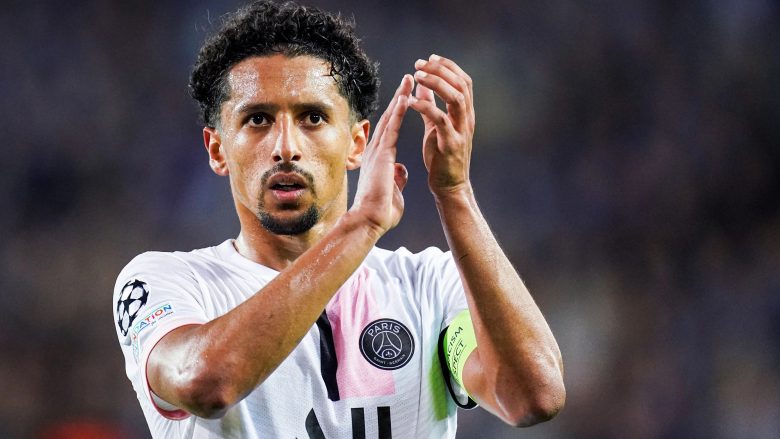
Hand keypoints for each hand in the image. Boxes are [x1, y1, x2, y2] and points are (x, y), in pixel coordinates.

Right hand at [350, 75, 413, 234]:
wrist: (369, 221)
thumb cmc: (379, 212)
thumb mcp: (394, 191)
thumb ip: (397, 179)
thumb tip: (401, 172)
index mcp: (379, 159)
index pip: (390, 130)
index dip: (398, 112)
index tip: (406, 98)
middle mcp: (375, 151)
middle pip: (389, 118)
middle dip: (400, 97)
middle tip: (409, 79)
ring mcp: (377, 151)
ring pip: (390, 118)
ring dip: (401, 98)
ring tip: (410, 80)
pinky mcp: (382, 155)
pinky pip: (392, 129)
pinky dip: (399, 112)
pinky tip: (406, 97)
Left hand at [410, 55, 474, 195]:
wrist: (448, 186)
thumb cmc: (441, 157)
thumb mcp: (435, 126)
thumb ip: (430, 105)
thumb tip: (421, 86)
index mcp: (464, 113)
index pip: (463, 81)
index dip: (448, 66)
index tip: (429, 58)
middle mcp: (467, 119)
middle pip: (461, 84)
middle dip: (441, 70)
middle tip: (420, 64)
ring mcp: (461, 131)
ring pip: (455, 98)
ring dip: (436, 84)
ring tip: (417, 77)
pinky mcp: (451, 144)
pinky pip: (441, 120)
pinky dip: (426, 107)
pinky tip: (410, 102)